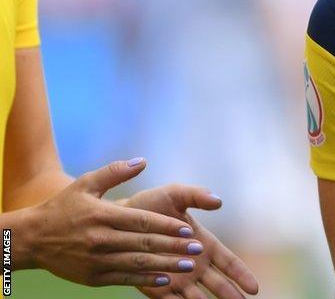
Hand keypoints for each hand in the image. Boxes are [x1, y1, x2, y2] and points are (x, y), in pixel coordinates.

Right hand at [27, 158, 198, 287]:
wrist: (31, 239)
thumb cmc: (63, 207)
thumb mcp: (85, 184)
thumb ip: (115, 172)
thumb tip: (143, 160)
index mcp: (102, 215)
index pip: (142, 222)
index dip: (167, 227)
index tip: (189, 230)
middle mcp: (101, 239)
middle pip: (144, 244)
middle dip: (174, 247)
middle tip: (197, 249)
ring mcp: (96, 260)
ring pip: (137, 263)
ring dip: (165, 265)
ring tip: (188, 266)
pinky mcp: (93, 277)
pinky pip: (124, 278)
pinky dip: (145, 279)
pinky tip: (164, 279)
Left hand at [125, 185, 258, 298]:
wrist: (119, 218)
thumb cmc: (151, 204)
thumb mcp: (176, 194)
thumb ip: (196, 195)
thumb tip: (219, 201)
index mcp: (204, 244)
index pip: (229, 263)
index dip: (242, 275)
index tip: (254, 288)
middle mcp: (194, 265)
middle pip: (218, 285)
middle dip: (231, 296)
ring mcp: (177, 278)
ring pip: (198, 298)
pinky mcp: (157, 287)